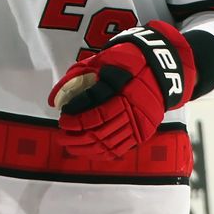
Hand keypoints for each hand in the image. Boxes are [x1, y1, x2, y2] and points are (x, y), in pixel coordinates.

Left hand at [48, 21, 196, 159]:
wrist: (159, 68)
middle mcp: (133, 109)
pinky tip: (89, 151)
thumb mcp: (99, 61)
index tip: (63, 119)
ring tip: (70, 145)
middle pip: (101, 131)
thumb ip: (76, 77)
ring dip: (87, 147)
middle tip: (62, 135)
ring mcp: (140, 123)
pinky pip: (122, 148)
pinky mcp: (144, 132)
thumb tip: (54, 99)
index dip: (77, 120)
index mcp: (123, 90)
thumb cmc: (124, 61)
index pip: (96, 113)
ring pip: (110, 143)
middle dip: (77, 137)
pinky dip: (103, 153)